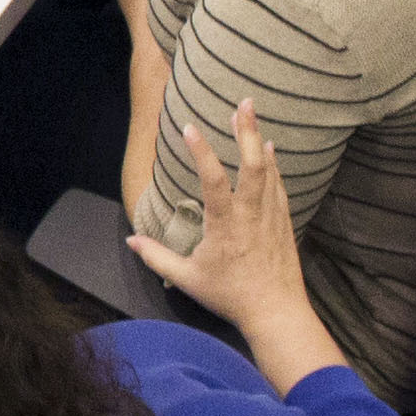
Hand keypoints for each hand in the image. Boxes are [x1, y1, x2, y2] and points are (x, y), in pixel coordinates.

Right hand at [127, 101, 340, 390]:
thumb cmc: (229, 295)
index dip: (201, 152)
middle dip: (247, 131)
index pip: (213, 180)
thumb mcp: (187, 279)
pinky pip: (279, 186)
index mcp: (225, 225)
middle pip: (253, 165)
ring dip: (258, 141)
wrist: (276, 313)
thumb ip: (157, 257)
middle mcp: (250, 214)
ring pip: (269, 171)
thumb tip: (131, 238)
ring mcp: (271, 216)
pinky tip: (269, 151)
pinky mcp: (284, 222)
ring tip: (250, 115)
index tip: (189, 126)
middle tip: (244, 103)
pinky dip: (273, 165)